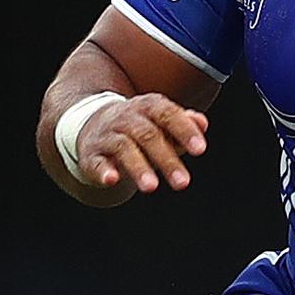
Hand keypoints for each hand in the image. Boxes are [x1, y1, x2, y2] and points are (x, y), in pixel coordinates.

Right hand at [76, 93, 207, 193]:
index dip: (185, 131)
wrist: (94, 123)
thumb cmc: (141, 127)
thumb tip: (202, 123)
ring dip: (138, 168)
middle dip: (166, 160)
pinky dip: (104, 170)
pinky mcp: (91, 154)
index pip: (168, 114)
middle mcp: (126, 117)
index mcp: (149, 106)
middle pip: (148, 135)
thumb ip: (185, 123)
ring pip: (123, 147)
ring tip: (152, 187)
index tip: (200, 150)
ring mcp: (107, 135)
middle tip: (183, 182)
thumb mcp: (163, 121)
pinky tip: (112, 180)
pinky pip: (96, 161)